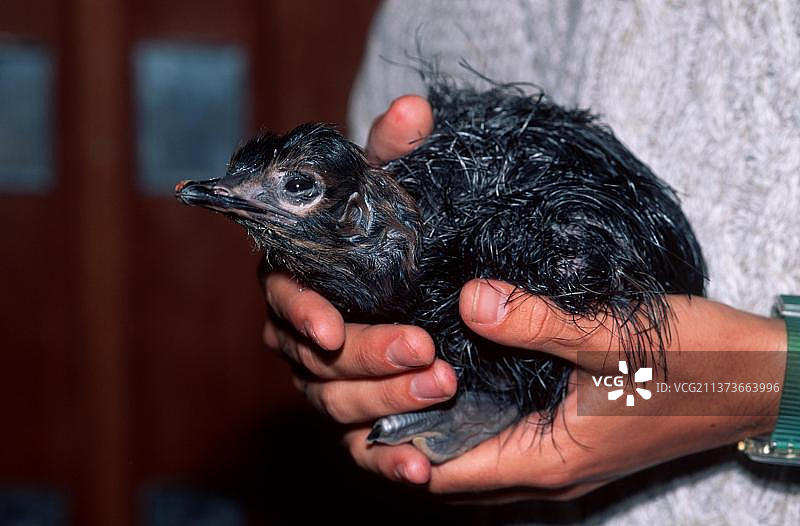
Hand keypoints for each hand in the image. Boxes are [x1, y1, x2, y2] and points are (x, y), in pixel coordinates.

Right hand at [261, 96, 449, 483]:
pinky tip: (419, 469)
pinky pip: (359, 444)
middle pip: (314, 358)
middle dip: (367, 357)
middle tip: (425, 350)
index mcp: (298, 276)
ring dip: (384, 401)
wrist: (405, 276)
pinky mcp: (356, 413)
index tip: (330, 327)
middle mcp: (302, 333)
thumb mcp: (394, 188)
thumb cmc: (388, 229)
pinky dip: (387, 458)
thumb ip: (396, 153)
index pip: (282, 297)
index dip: (300, 313)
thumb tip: (416, 107)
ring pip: (335, 401)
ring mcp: (325, 378)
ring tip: (441, 387)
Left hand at [345, 279, 786, 499]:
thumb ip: (539, 324)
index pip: (448, 474)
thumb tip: (470, 300)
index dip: (399, 449)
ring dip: (440, 427)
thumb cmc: (698, 363)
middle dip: (409, 440)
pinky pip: (505, 436)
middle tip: (371, 390)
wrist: (761, 376)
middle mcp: (548, 468)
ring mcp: (562, 453)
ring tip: (401, 382)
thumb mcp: (614, 338)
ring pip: (478, 454)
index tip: (362, 409)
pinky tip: (459, 374)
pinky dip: (474, 416)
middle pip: (455, 471)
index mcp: (549, 459)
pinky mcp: (574, 433)